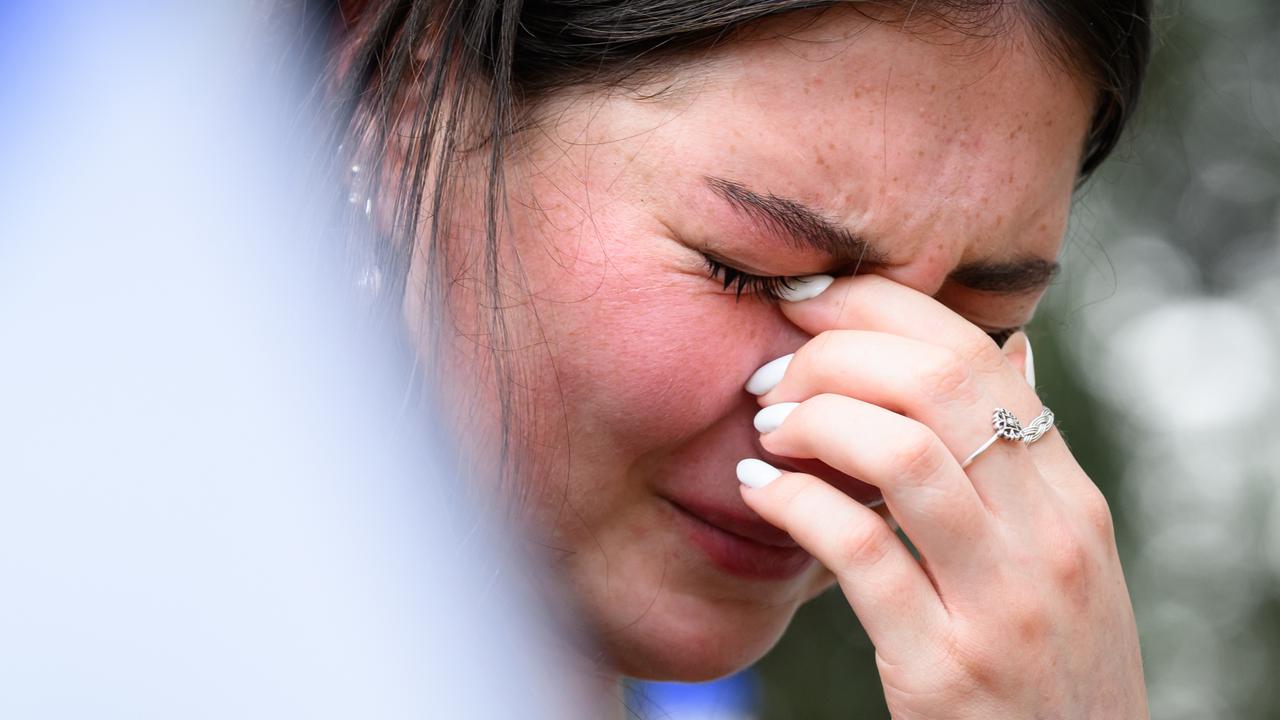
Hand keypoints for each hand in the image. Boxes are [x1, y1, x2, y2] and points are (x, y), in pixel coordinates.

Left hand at [737, 274, 1146, 718]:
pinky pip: (858, 551)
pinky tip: (758, 493)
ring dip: (813, 421)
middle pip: (934, 383)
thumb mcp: (1064, 559)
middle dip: (834, 355)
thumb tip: (1006, 350)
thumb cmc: (1050, 667)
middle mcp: (1048, 539)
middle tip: (775, 376)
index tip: (810, 304)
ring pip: (899, 452)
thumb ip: (1028, 461)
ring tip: (768, 429)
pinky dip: (794, 503)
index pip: (975, 353)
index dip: (878, 307)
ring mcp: (1001, 603)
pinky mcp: (944, 666)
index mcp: (1070, 499)